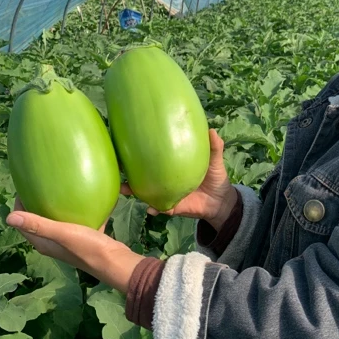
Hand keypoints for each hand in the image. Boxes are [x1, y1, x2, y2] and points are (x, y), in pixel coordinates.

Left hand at [7, 197, 143, 292]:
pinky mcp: (82, 237)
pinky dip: (75, 209)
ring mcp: (68, 240)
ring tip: (58, 187)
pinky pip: (75, 220)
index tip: (24, 186)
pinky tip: (81, 197)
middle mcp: (52, 242)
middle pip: (38, 221)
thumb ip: (38, 224)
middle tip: (40, 183)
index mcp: (43, 243)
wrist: (113, 260)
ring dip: (55, 206)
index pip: (23, 223)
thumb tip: (9, 217)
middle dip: (36, 203)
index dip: (19, 206)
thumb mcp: (62, 233)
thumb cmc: (86, 247)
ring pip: (56, 220)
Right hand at [121, 129, 237, 230]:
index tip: (124, 142)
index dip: (139, 150)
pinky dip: (155, 208)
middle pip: (142, 173)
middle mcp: (165, 178)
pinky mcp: (172, 207)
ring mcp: (166, 193)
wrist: (222, 201)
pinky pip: (160, 208)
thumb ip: (214, 146)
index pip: (153, 156)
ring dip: (134, 191)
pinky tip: (151, 208)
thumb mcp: (215, 160)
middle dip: (127, 169)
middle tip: (116, 163)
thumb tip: (211, 129)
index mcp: (171, 165)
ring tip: (122, 188)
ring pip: (145, 191)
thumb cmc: (215, 177)